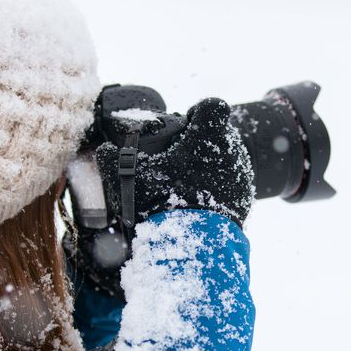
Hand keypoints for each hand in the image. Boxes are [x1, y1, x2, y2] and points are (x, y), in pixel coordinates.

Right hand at [96, 97, 254, 226]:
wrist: (192, 244)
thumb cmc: (161, 203)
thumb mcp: (131, 177)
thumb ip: (112, 159)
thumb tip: (104, 150)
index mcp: (208, 135)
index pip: (212, 106)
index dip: (199, 111)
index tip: (188, 123)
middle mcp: (232, 149)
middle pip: (221, 132)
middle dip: (203, 140)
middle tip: (182, 160)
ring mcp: (242, 174)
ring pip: (228, 158)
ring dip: (212, 164)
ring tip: (189, 184)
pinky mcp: (246, 197)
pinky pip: (232, 183)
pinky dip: (220, 187)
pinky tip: (201, 201)